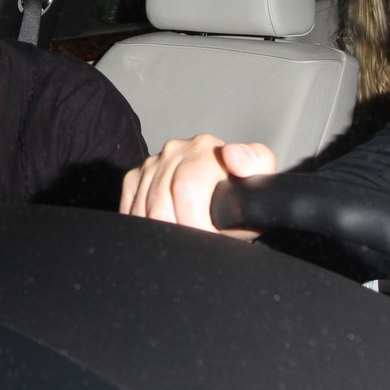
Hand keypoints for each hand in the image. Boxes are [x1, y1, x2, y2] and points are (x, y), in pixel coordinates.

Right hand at [120, 134, 276, 237]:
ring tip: (184, 235)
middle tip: (196, 241)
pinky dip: (144, 224)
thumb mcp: (259, 182)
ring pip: (142, 209)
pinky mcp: (136, 176)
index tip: (206, 236)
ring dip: (160, 230)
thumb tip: (232, 154)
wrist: (224, 191)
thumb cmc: (241, 191)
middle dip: (177, 231)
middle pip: (160, 204)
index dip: (194, 221)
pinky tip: (164, 228)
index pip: (186, 189)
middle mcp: (175, 150)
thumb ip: (254, 164)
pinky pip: (130, 207)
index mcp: (204, 148)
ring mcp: (152, 162)